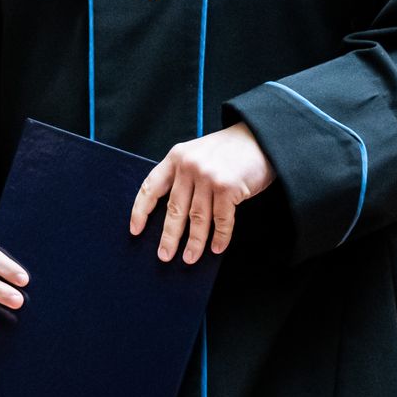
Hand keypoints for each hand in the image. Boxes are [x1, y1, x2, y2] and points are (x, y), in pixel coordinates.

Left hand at [130, 123, 275, 263]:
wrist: (260, 138)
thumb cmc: (228, 150)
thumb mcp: (197, 153)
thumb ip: (183, 175)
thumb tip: (174, 216)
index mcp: (176, 157)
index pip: (151, 187)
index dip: (140, 210)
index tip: (136, 230)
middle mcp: (189, 166)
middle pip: (174, 208)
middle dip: (169, 236)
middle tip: (164, 255)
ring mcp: (208, 177)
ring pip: (197, 218)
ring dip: (195, 242)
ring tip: (190, 258)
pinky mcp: (228, 187)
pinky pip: (222, 220)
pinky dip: (220, 237)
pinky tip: (216, 247)